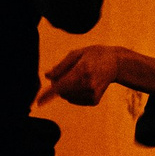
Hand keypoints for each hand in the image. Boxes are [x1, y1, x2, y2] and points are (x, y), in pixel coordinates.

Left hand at [39, 44, 154, 107]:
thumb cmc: (94, 55)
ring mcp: (92, 94)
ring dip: (66, 89)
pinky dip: (74, 93)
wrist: (117, 63)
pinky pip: (74, 100)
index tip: (38, 102)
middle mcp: (88, 84)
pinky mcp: (94, 100)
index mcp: (82, 70)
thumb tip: (47, 76)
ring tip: (79, 76)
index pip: (61, 85)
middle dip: (58, 84)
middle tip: (67, 72)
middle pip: (62, 91)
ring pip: (67, 97)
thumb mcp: (77, 53)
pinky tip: (84, 83)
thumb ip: (61, 66)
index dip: (48, 94)